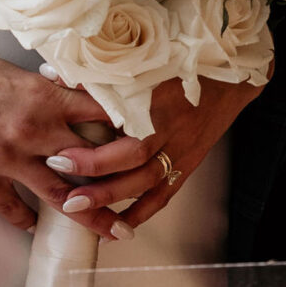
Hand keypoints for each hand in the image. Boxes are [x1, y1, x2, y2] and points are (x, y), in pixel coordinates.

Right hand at [0, 38, 165, 239]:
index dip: (130, 128)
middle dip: (121, 183)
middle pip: (94, 163)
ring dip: (89, 216)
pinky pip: (11, 207)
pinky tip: (32, 226)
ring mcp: (7, 157)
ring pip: (62, 195)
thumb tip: (72, 97)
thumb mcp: (11, 72)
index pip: (104, 114)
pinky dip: (24, 218)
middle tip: (143, 201)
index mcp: (45, 95)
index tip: (151, 141)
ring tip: (113, 233)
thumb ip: (44, 90)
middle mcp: (34, 129)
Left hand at [54, 73, 263, 232]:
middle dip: (96, 178)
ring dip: (113, 198)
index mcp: (158, 99)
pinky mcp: (188, 162)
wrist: (230, 72)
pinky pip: (164, 194)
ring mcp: (182, 148)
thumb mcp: (143, 60)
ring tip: (79, 209)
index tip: (60, 155)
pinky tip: (117, 228)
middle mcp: (171, 128)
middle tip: (65, 192)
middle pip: (134, 159)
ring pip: (147, 181)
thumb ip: (101, 72)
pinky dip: (141, 213)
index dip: (93, 149)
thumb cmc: (181, 59)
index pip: (121, 129)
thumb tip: (55, 75)